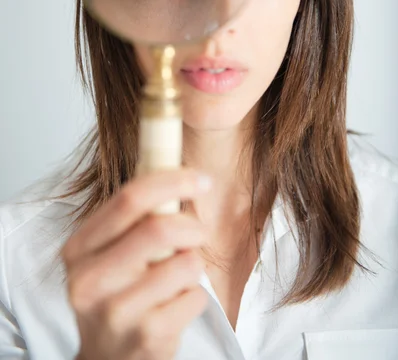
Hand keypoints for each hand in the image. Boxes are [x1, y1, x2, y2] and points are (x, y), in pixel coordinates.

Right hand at [61, 168, 211, 359]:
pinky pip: (194, 297)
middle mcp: (89, 279)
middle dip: (192, 225)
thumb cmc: (115, 291)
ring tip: (179, 273)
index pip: (128, 198)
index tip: (200, 178)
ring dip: (194, 262)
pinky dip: (195, 294)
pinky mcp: (146, 337)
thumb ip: (134, 216)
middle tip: (198, 230)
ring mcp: (116, 312)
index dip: (171, 181)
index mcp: (79, 247)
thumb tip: (177, 172)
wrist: (107, 357)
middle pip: (159, 228)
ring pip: (185, 263)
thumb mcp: (109, 251)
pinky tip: (175, 303)